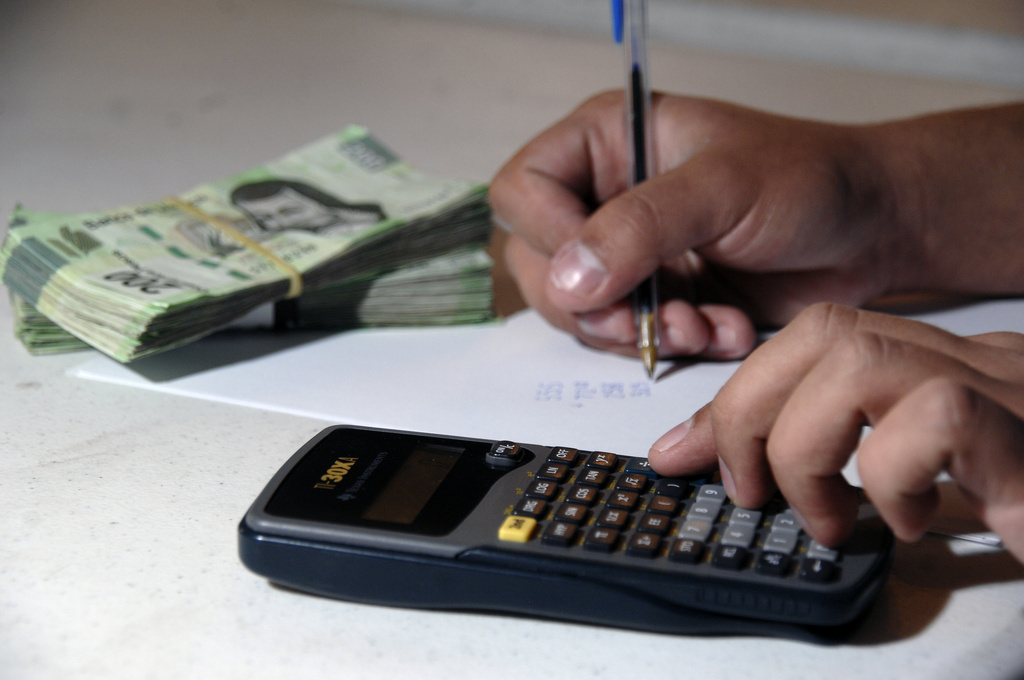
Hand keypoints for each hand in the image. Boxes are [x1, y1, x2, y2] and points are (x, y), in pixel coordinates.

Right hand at [490, 93, 1023, 361]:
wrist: (872, 231)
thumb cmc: (809, 180)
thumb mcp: (723, 187)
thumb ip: (640, 227)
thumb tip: (567, 282)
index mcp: (607, 142)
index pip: (523, 190)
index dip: (548, 238)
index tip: (597, 274)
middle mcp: (605, 196)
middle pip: (538, 262)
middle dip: (595, 305)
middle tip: (646, 322)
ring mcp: (628, 252)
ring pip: (579, 311)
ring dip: (638, 332)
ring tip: (702, 326)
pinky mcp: (656, 297)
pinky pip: (628, 337)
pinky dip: (670, 345)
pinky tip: (722, 331)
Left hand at [648, 303, 1023, 563]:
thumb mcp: (918, 484)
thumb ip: (837, 459)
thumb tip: (740, 466)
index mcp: (935, 366)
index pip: (811, 338)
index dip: (735, 391)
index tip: (685, 451)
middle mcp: (970, 363)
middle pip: (821, 333)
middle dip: (750, 413)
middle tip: (751, 491)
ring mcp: (1008, 392)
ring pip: (859, 362)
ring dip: (809, 447)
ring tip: (826, 514)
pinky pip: (937, 417)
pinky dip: (894, 476)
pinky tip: (907, 521)